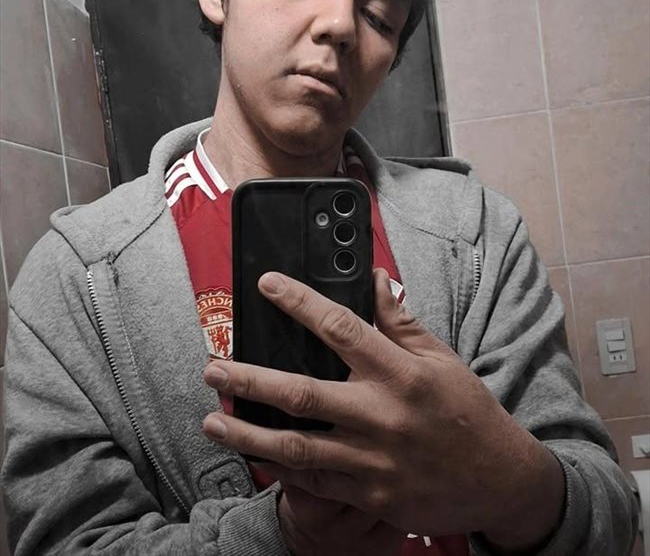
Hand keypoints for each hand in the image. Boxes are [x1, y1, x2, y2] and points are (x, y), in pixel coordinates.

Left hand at [203, 269, 563, 548]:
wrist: (499, 480)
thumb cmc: (469, 412)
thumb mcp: (441, 358)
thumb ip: (400, 321)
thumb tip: (376, 281)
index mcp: (401, 373)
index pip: (340, 327)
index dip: (299, 302)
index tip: (268, 286)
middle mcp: (382, 414)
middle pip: (301, 392)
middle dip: (250, 378)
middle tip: (214, 368)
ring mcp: (373, 459)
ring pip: (296, 445)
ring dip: (247, 432)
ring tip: (212, 420)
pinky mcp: (370, 493)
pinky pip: (314, 479)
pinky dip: (280, 467)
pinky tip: (253, 454)